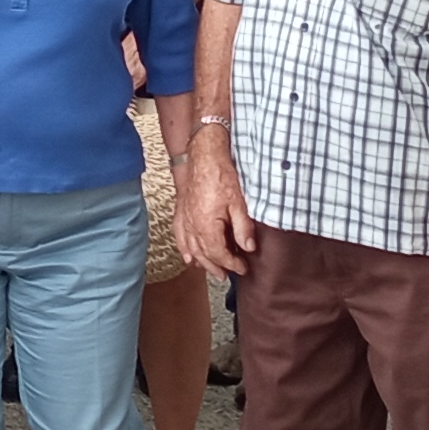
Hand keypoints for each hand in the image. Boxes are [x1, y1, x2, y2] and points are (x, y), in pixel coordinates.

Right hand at [176, 138, 255, 280]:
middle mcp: (192, 225)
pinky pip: (180, 236)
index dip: (231, 264)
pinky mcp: (181, 211)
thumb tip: (248, 248)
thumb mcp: (239, 202)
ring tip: (212, 271)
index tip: (242, 268)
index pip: (219, 253)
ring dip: (201, 262)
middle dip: (216, 267)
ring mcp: (184, 219)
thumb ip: (243, 228)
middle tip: (228, 275)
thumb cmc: (221, 174)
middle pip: (203, 254)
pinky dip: (184, 249)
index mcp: (206, 225)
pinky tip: (187, 257)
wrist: (203, 154)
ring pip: (191, 248)